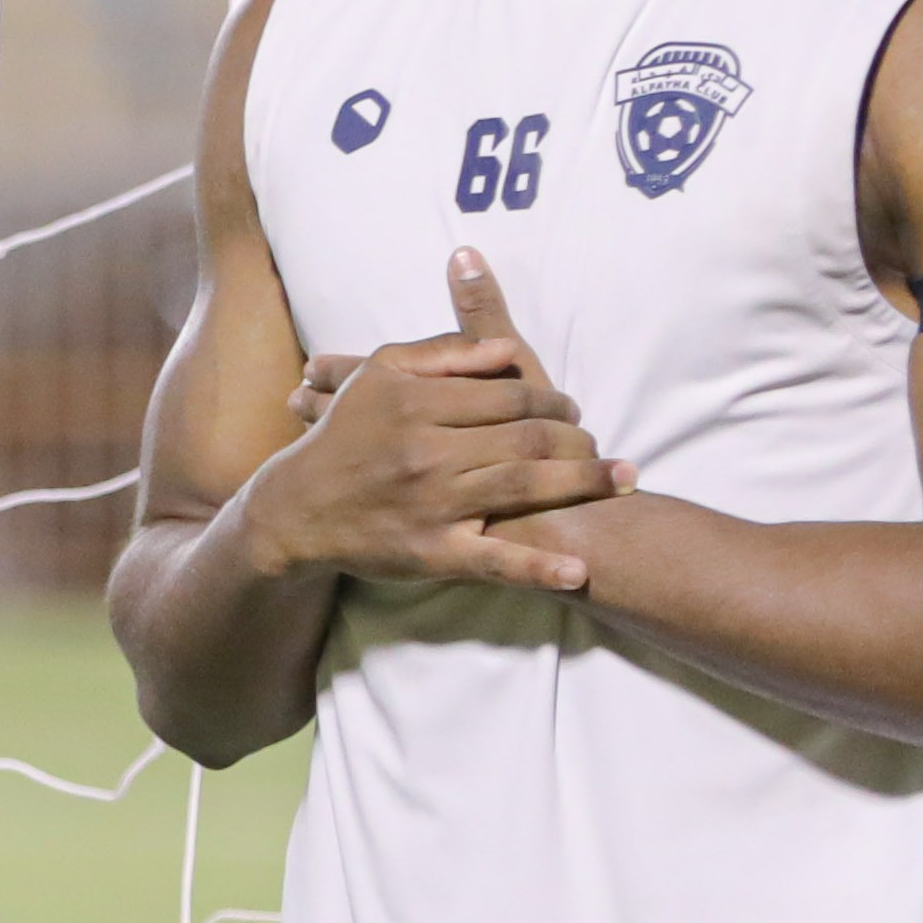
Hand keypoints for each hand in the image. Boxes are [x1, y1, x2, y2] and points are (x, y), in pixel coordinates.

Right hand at [249, 251, 631, 589]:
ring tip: (627, 480)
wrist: (295, 511)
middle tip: (605, 444)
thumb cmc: (342, 437)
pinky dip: (541, 570)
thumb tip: (506, 350)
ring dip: (587, 485)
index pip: (509, 395)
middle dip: (580, 439)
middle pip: (528, 438)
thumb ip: (442, 355)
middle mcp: (429, 453)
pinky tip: (580, 572)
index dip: (551, 399)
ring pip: (526, 489)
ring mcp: (433, 506)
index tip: (572, 409)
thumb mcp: (378, 376)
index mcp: (418, 404)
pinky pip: (496, 563)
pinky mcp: (433, 554)